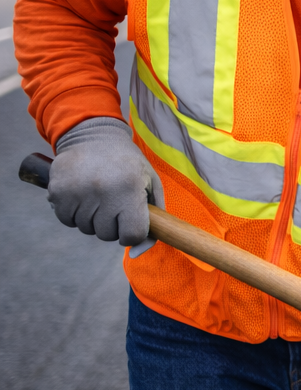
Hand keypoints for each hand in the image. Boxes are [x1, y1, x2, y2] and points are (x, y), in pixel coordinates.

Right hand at [48, 117, 162, 246]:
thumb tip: (138, 252)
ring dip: (93, 219)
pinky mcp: (57, 192)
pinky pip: (67, 220)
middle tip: (114, 204)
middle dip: (112, 225)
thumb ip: (155, 218)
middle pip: (107, 235)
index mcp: (129, 190)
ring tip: (99, 196)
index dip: (132, 233)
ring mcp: (77, 193)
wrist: (94, 136)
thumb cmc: (128, 164)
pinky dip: (75, 213)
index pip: (132, 235)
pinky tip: (83, 195)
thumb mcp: (151, 183)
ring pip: (86, 229)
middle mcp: (102, 192)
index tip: (130, 222)